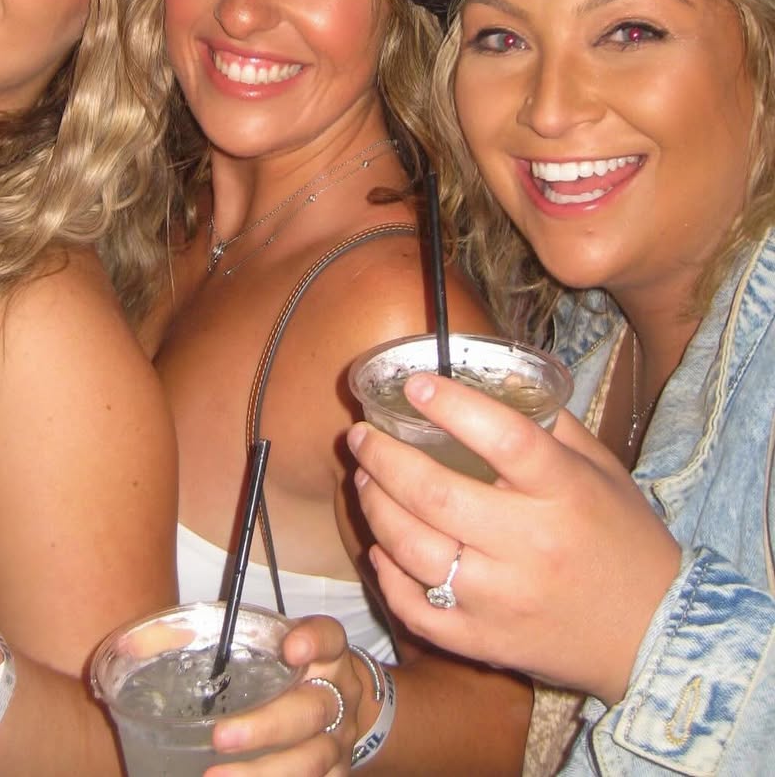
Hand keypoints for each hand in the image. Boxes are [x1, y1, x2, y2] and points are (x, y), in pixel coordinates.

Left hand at [208, 615, 361, 775]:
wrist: (339, 703)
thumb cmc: (290, 669)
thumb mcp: (273, 644)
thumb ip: (226, 639)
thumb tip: (150, 641)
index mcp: (327, 654)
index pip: (329, 638)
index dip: (313, 642)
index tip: (290, 649)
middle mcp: (339, 695)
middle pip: (312, 709)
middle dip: (267, 726)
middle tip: (220, 737)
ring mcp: (338, 739)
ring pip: (311, 758)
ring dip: (264, 772)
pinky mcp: (336, 773)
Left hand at [348, 372, 681, 705]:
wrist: (657, 635)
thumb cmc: (625, 539)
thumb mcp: (602, 469)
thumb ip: (549, 423)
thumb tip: (494, 375)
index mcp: (565, 493)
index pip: (504, 439)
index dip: (454, 407)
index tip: (415, 384)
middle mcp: (531, 545)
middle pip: (436, 493)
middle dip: (382, 457)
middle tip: (360, 435)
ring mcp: (504, 598)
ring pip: (414, 549)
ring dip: (375, 507)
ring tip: (363, 479)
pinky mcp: (488, 641)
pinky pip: (418, 608)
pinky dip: (388, 575)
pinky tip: (381, 547)